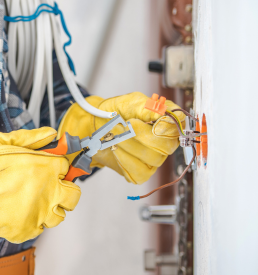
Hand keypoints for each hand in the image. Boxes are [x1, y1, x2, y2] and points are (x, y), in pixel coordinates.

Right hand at [0, 128, 80, 249]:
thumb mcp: (4, 141)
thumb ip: (31, 138)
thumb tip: (50, 134)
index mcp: (46, 167)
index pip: (67, 168)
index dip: (58, 169)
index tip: (53, 170)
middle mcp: (48, 191)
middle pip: (73, 195)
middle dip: (64, 191)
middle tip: (50, 188)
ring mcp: (39, 212)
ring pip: (59, 215)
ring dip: (50, 209)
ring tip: (33, 202)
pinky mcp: (27, 229)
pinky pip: (40, 229)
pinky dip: (33, 222)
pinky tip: (20, 213)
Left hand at [58, 92, 184, 183]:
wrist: (96, 126)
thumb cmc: (116, 112)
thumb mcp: (131, 102)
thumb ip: (147, 106)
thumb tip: (162, 112)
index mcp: (166, 122)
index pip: (177, 126)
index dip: (166, 125)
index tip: (150, 120)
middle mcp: (164, 142)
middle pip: (165, 146)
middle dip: (140, 135)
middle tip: (122, 125)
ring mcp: (154, 159)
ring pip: (152, 158)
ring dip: (128, 145)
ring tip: (114, 135)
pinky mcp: (141, 172)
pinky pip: (139, 172)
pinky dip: (124, 160)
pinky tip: (115, 149)